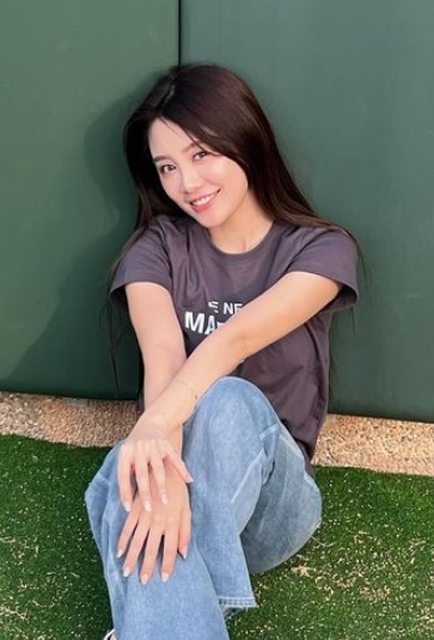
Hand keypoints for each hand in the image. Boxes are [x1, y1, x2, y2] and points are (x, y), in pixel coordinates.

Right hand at [117, 463, 191, 584]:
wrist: (164, 469)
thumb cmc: (179, 491)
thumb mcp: (187, 509)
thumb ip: (185, 531)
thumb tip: (183, 554)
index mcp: (173, 521)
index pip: (170, 549)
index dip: (167, 564)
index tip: (163, 579)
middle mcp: (158, 520)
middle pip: (151, 548)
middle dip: (146, 566)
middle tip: (142, 582)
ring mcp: (145, 514)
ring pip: (137, 540)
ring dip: (131, 557)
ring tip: (127, 572)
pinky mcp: (135, 508)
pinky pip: (127, 527)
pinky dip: (123, 540)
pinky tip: (119, 552)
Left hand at [118, 418, 192, 513]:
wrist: (151, 421)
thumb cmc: (136, 446)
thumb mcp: (126, 455)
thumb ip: (127, 473)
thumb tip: (127, 499)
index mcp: (125, 453)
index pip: (123, 476)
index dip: (125, 493)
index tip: (129, 509)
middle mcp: (139, 448)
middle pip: (142, 474)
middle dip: (145, 493)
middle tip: (149, 509)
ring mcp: (154, 445)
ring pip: (158, 469)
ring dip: (161, 486)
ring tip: (165, 501)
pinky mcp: (167, 444)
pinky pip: (175, 459)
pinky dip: (182, 470)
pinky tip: (189, 481)